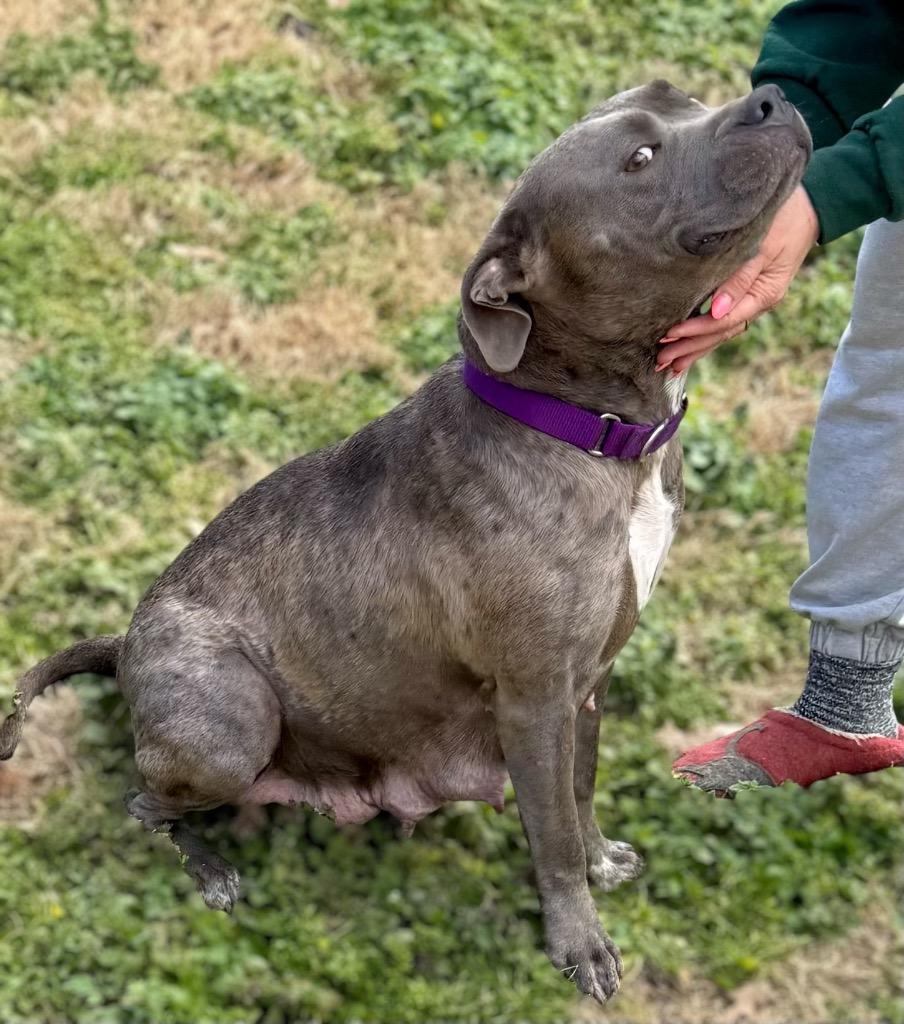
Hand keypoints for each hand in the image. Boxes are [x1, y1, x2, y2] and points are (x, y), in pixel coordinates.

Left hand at [656, 186, 818, 373]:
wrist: (811, 205)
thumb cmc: (785, 220)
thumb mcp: (763, 247)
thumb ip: (738, 279)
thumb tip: (714, 311)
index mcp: (763, 295)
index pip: (722, 321)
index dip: (695, 330)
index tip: (669, 334)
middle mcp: (758, 303)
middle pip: (719, 334)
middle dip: (689, 348)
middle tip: (659, 362)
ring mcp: (753, 301)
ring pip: (720, 332)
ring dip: (694, 348)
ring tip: (668, 364)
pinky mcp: (747, 294)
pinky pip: (722, 322)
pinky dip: (704, 336)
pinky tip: (688, 346)